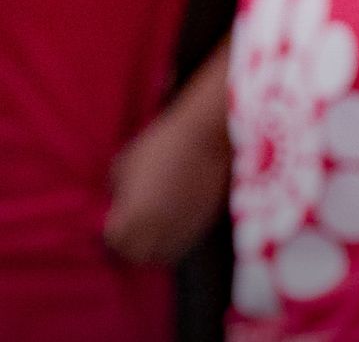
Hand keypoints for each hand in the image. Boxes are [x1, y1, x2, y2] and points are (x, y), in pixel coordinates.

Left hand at [102, 112, 229, 265]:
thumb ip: (118, 193)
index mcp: (132, 216)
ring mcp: (182, 229)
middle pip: (137, 256)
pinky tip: (171, 223)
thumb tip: (119, 205)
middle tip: (129, 232)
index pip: (114, 242)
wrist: (210, 138)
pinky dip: (173, 240)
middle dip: (130, 247)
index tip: (113, 223)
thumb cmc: (162, 146)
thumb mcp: (125, 165)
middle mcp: (156, 230)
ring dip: (153, 248)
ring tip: (150, 231)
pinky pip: (182, 244)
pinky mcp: (203, 224)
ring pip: (161, 256)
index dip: (113, 234)